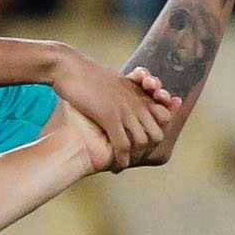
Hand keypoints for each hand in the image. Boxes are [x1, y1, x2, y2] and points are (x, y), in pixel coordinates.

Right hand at [49, 45, 168, 168]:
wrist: (69, 67)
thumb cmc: (87, 74)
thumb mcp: (115, 82)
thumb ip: (126, 92)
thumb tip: (126, 99)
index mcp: (140, 94)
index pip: (164, 118)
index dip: (157, 133)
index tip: (144, 145)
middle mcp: (137, 103)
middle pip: (157, 134)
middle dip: (147, 151)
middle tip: (134, 159)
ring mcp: (125, 110)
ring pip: (142, 142)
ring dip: (134, 158)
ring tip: (124, 164)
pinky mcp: (110, 117)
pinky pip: (123, 145)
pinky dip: (121, 160)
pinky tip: (115, 167)